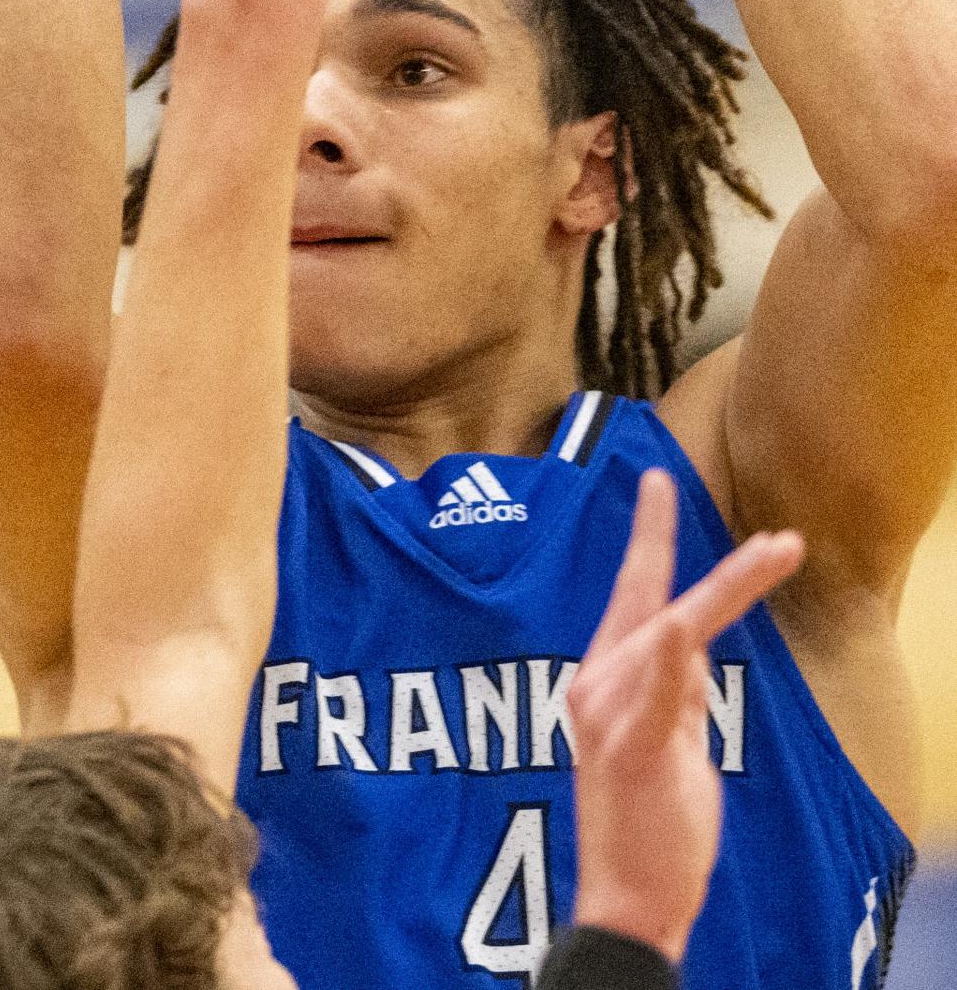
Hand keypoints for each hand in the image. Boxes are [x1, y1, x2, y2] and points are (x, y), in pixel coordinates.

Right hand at [569, 470, 803, 963]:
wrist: (625, 902)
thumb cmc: (651, 825)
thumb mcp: (670, 740)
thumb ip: (676, 687)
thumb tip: (689, 643)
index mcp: (605, 681)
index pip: (634, 598)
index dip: (647, 538)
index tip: (654, 483)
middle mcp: (598, 684)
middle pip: (645, 597)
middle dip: (653, 534)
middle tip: (658, 476)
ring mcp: (611, 714)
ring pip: (672, 629)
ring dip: (732, 585)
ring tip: (779, 549)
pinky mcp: (629, 748)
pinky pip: (654, 694)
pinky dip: (667, 660)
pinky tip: (680, 627)